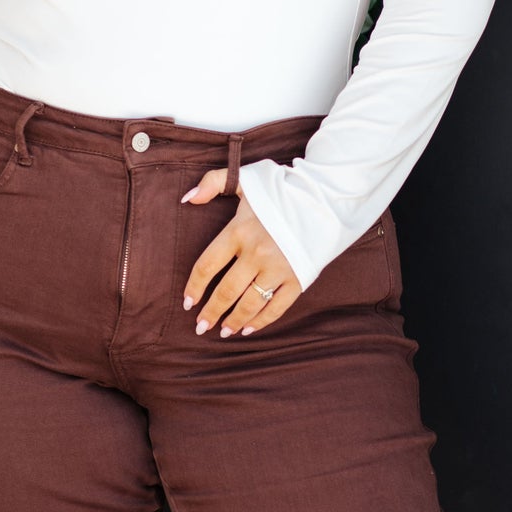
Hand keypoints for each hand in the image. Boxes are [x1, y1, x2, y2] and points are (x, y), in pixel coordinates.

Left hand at [180, 172, 300, 336]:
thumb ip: (212, 183)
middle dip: (210, 312)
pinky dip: (261, 322)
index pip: (207, 266)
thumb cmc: (281, 189)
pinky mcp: (299, 278)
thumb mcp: (245, 179)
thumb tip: (187, 199)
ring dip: (233, 321)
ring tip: (222, 332)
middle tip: (200, 327)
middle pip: (226, 291)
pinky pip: (277, 307)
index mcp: (239, 231)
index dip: (194, 287)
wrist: (325, 197)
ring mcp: (279, 268)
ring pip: (250, 303)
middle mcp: (257, 253)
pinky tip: (248, 330)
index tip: (187, 302)